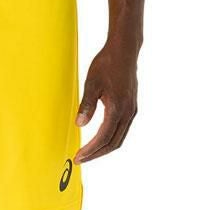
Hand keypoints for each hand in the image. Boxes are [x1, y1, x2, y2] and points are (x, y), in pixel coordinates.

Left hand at [74, 39, 138, 163]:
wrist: (124, 51)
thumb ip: (86, 106)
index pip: (103, 137)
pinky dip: (110, 139)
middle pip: (113, 143)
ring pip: (119, 139)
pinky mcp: (131, 108)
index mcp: (117, 108)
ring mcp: (131, 111)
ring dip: (104, 148)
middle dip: (96, 154)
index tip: (78, 157)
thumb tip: (79, 125)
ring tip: (89, 153)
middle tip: (81, 159)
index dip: (90, 150)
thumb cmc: (107, 64)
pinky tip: (100, 140)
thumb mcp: (92, 84)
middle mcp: (128, 113)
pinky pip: (122, 130)